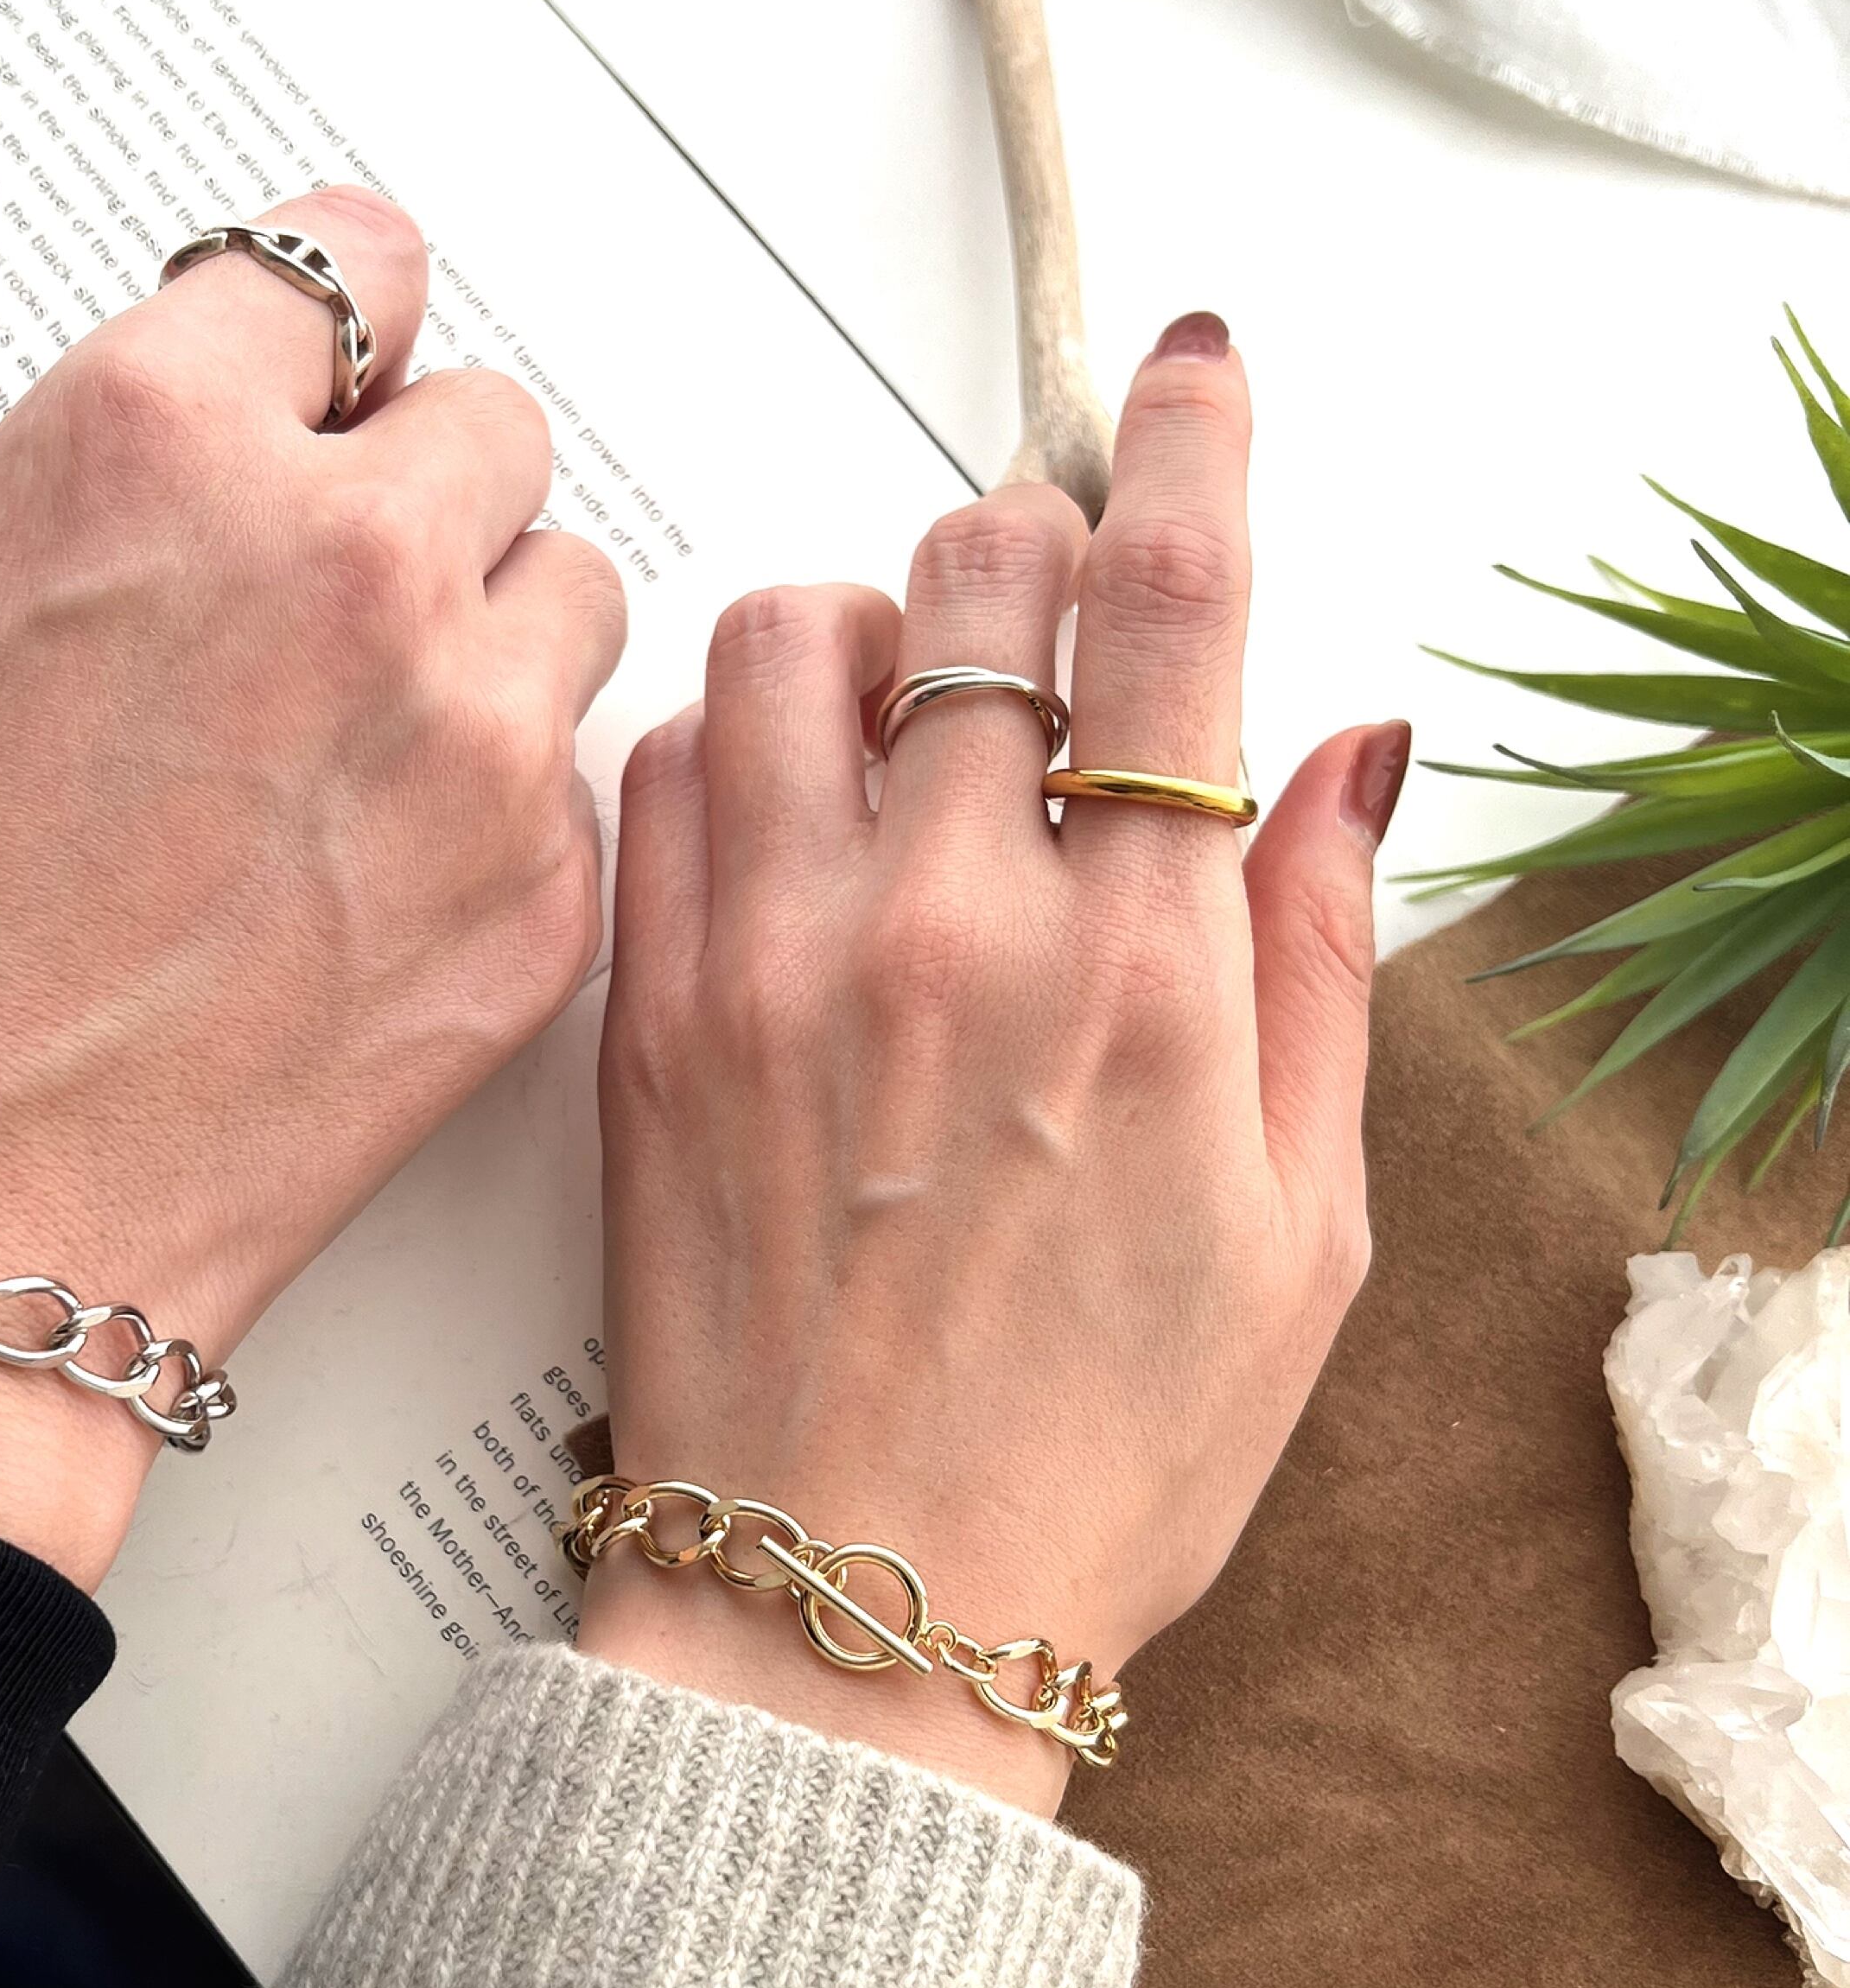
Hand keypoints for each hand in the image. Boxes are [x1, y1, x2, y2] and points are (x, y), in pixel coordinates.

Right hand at [0, 0, 623, 1583]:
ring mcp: (466, 743)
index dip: (286, 354)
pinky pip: (578, 773)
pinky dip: (488, 805)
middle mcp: (348, 564)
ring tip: (303, 756)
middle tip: (244, 631)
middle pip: (475, 420)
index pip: (351, 263)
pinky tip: (338, 883)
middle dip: (382, 489)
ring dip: (464, 633)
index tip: (241, 435)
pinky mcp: (539, 904)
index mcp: (159, 436)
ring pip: (560, 584)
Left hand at [578, 316, 1405, 1812]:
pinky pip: (663, 763)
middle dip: (1033, 552)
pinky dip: (732, 736)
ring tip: (908, 726)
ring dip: (872, 629)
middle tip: (1053, 627)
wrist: (846, 1613)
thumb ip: (1320, 967)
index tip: (1187, 374)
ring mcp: (773, 962)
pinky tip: (787, 817)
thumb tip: (1340, 759)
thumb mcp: (1304, 1235)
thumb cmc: (1082, 1461)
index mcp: (1143, 981)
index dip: (1192, 447)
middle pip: (974, 573)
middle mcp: (947, 935)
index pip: (1173, 610)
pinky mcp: (646, 1012)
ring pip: (793, 630)